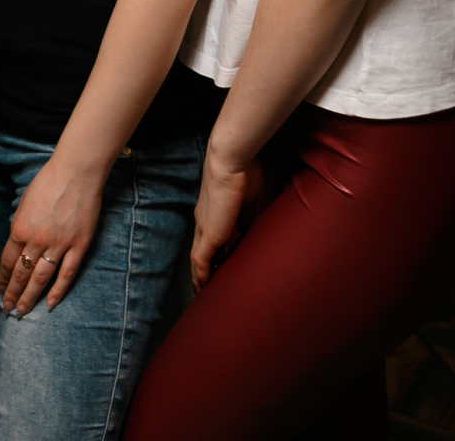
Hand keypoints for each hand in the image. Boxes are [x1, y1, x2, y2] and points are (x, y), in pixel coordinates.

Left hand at [0, 157, 104, 315]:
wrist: (76, 171)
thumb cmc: (48, 181)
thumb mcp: (24, 202)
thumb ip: (20, 225)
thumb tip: (16, 243)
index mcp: (20, 228)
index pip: (7, 262)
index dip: (3, 279)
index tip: (1, 290)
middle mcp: (36, 240)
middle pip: (21, 274)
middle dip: (12, 294)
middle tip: (8, 309)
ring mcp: (58, 244)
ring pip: (40, 279)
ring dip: (30, 297)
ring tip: (22, 312)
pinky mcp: (78, 245)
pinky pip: (66, 274)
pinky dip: (58, 292)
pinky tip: (50, 305)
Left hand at [189, 148, 264, 291]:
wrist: (230, 162)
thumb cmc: (244, 171)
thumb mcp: (250, 198)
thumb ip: (250, 213)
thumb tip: (255, 227)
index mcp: (213, 210)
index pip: (214, 236)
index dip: (217, 250)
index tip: (223, 261)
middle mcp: (205, 220)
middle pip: (202, 249)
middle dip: (206, 266)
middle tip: (210, 283)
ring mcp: (204, 228)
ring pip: (198, 259)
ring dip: (201, 275)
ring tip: (205, 291)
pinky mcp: (208, 235)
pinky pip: (200, 262)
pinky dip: (201, 276)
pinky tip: (202, 288)